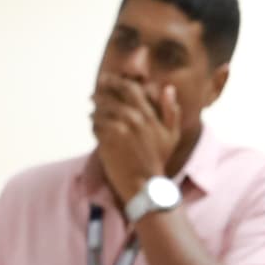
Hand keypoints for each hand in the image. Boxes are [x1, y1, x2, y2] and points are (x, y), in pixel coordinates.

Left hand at [89, 73, 179, 207]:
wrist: (144, 184)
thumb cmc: (158, 160)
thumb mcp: (172, 135)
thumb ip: (171, 110)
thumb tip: (168, 88)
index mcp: (147, 115)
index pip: (129, 89)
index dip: (116, 82)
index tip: (107, 80)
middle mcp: (132, 119)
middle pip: (110, 98)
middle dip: (100, 93)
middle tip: (93, 94)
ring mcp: (118, 130)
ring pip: (100, 111)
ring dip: (95, 110)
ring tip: (92, 111)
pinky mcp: (106, 142)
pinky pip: (95, 126)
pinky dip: (93, 125)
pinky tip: (94, 126)